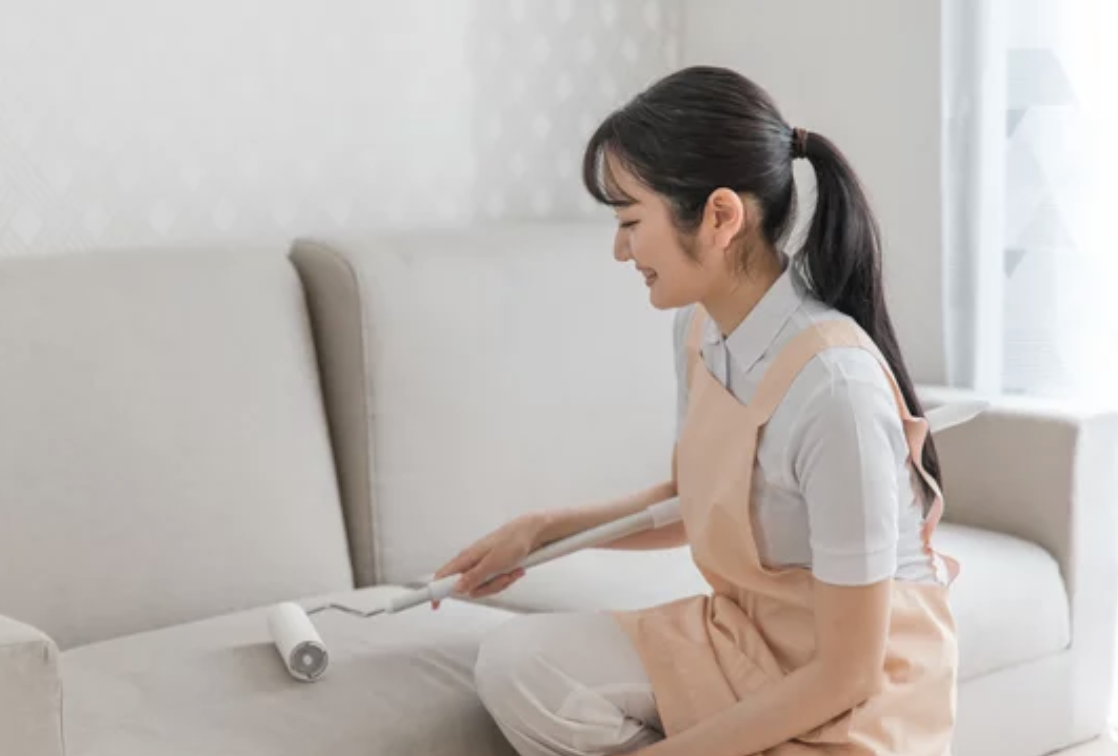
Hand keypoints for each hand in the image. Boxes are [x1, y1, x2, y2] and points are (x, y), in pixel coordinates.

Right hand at [430, 512, 548, 608]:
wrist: (532, 532)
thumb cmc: (513, 540)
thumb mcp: (493, 562)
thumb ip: (474, 577)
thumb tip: (457, 588)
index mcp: (467, 557)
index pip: (443, 576)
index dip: (437, 591)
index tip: (434, 605)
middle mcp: (473, 562)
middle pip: (468, 588)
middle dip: (486, 588)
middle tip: (500, 579)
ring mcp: (484, 565)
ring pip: (484, 587)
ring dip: (500, 583)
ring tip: (511, 571)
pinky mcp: (494, 568)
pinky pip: (496, 582)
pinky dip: (506, 579)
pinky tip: (514, 570)